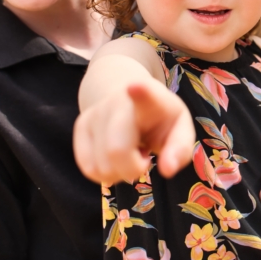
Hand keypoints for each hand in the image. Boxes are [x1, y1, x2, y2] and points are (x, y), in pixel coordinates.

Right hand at [74, 80, 194, 184]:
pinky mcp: (80, 126)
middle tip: (144, 157)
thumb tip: (167, 170)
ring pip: (101, 166)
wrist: (130, 93)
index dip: (140, 92)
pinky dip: (105, 173)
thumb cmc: (159, 118)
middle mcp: (117, 102)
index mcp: (150, 99)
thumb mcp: (179, 130)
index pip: (144, 94)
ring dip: (119, 172)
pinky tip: (115, 158)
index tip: (135, 86)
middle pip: (116, 150)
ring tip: (130, 152)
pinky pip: (89, 169)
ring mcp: (95, 113)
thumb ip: (180, 150)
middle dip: (133, 168)